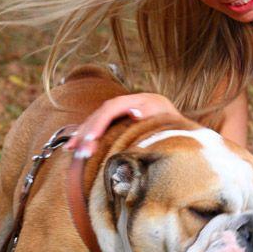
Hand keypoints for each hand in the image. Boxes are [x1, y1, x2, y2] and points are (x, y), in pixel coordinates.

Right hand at [64, 92, 180, 158]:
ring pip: (95, 120)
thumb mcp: (168, 120)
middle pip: (100, 114)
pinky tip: (72, 147)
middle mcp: (127, 103)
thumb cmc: (175, 127)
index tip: (92, 138)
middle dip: (88, 132)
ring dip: (82, 134)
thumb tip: (135, 112)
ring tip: (71, 149)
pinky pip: (97, 128)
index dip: (101, 122)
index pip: (113, 108)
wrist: (181, 126)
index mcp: (140, 100)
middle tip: (82, 151)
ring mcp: (121, 112)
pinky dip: (84, 136)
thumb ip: (152, 115)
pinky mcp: (118, 123)